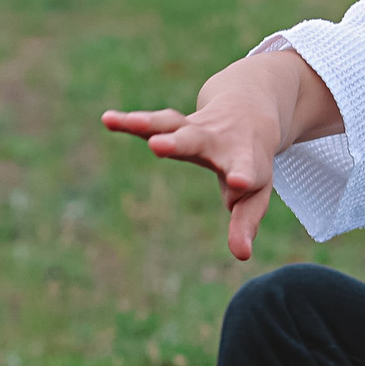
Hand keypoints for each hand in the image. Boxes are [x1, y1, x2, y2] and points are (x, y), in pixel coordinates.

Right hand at [103, 100, 281, 260]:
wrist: (250, 111)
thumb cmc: (252, 161)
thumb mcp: (256, 193)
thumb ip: (246, 222)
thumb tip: (241, 254)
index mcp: (243, 158)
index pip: (244, 168)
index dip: (241, 177)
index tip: (238, 182)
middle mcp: (217, 139)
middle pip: (197, 140)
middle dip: (177, 143)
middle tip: (156, 146)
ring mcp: (194, 128)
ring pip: (170, 124)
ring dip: (148, 124)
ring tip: (129, 122)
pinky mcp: (174, 123)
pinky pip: (150, 123)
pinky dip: (129, 121)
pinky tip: (108, 119)